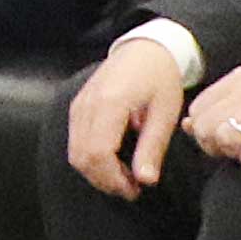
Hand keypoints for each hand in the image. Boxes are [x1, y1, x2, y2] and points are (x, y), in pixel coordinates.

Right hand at [65, 40, 188, 197]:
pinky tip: (113, 161)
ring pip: (75, 152)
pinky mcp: (78, 107)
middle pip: (82, 157)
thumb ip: (152, 147)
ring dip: (97, 172)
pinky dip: (91, 159)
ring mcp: (79, 105)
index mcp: (110, 103)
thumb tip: (145, 180)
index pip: (98, 153)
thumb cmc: (160, 78)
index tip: (134, 190)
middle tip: (131, 189)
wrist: (146, 49)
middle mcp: (88, 104)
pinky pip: (76, 141)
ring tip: (124, 178)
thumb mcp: (165, 113)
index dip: (113, 179)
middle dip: (104, 180)